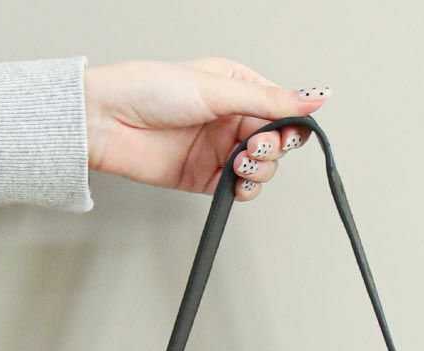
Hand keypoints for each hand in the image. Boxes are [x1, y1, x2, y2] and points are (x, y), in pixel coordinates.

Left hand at [83, 59, 330, 201]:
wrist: (108, 121)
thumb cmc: (150, 90)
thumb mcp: (217, 89)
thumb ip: (269, 101)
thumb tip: (315, 96)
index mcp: (237, 88)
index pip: (281, 110)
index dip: (288, 125)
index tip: (283, 133)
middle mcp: (230, 118)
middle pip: (275, 143)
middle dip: (271, 149)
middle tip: (251, 148)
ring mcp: (219, 149)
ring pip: (261, 169)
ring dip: (259, 171)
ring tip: (238, 163)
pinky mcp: (205, 178)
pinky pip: (239, 190)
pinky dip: (245, 190)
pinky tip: (235, 182)